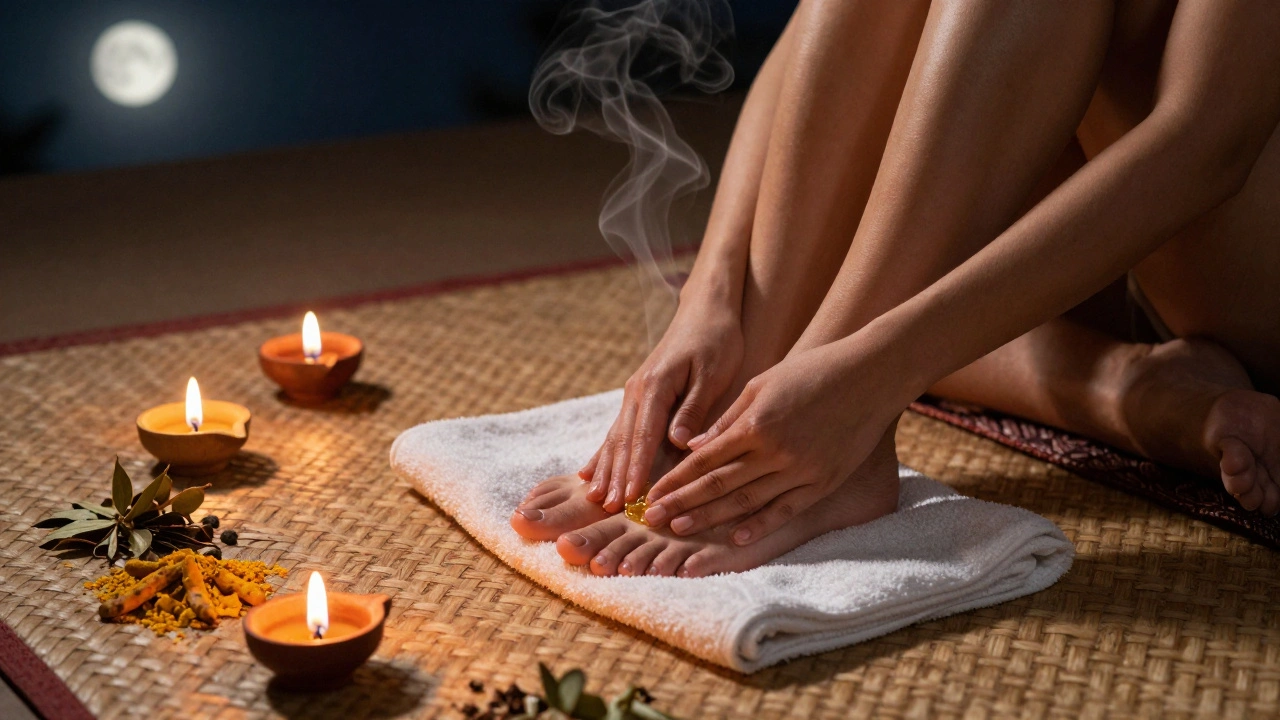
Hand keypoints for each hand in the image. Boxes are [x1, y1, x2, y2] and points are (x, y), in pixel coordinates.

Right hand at [580, 295, 743, 511]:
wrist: (705, 311)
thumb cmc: (716, 339)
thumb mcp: (713, 372)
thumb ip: (694, 408)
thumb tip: (678, 441)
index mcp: (656, 386)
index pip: (644, 435)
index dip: (637, 469)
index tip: (631, 496)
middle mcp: (638, 391)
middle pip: (624, 441)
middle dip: (615, 477)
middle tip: (607, 509)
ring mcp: (634, 394)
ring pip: (615, 437)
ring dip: (605, 469)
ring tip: (594, 498)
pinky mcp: (638, 397)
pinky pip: (618, 430)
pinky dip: (604, 454)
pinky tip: (589, 473)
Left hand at [641, 339, 908, 542]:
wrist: (871, 376)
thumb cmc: (812, 372)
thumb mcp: (762, 384)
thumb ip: (728, 419)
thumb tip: (693, 448)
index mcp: (756, 425)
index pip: (704, 460)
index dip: (675, 480)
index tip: (650, 495)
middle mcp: (776, 452)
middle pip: (719, 486)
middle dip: (682, 504)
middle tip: (650, 521)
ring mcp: (802, 471)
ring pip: (747, 503)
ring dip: (711, 519)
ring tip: (679, 531)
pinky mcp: (824, 482)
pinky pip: (787, 510)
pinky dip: (760, 525)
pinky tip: (735, 537)